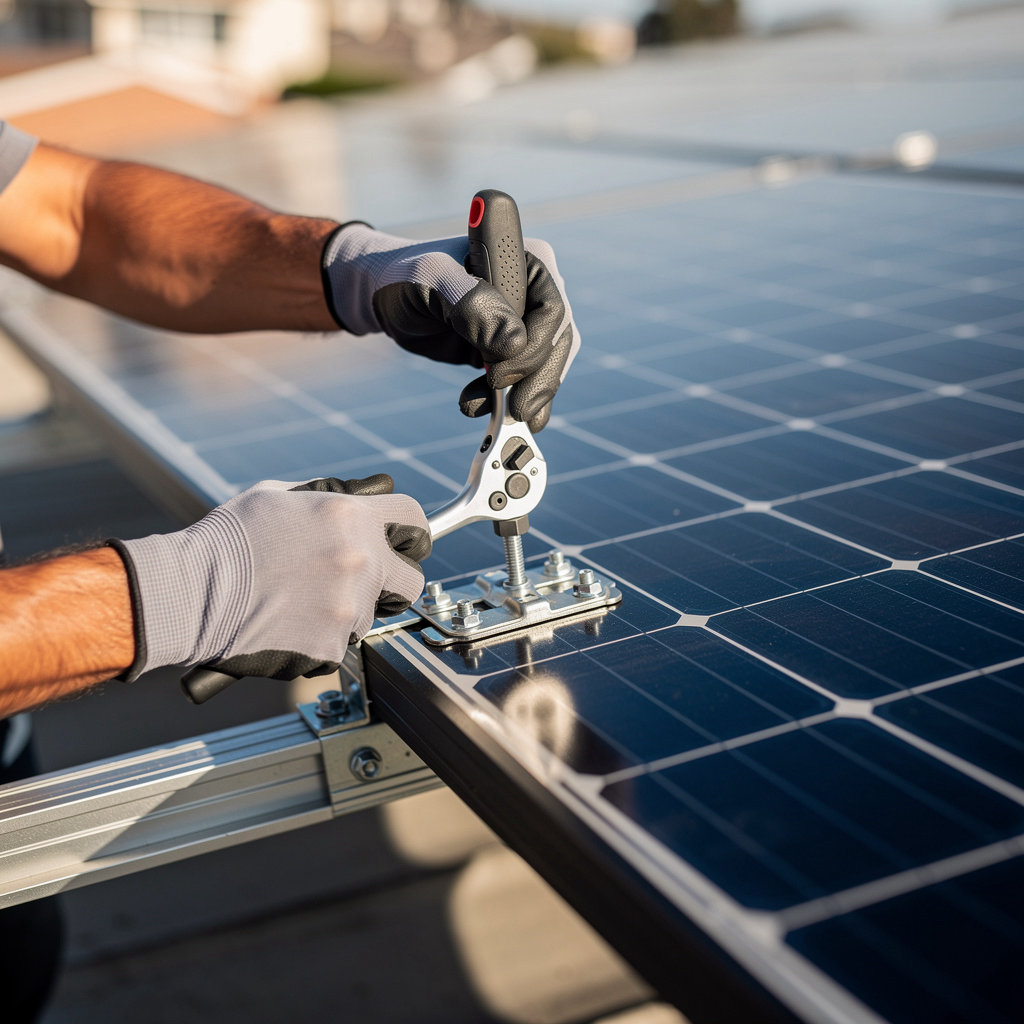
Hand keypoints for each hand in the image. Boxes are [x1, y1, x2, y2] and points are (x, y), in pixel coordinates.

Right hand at [110, 475, 429, 681]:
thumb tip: (362, 498)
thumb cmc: (228, 541)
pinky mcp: (331, 644)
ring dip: (346, 610)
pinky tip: (288, 623)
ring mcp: (349, 606)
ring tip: (299, 601)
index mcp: (350, 517)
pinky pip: (340, 643)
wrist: (192, 593)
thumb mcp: (281, 498)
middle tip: (365, 583)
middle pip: (411, 580)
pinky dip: (320, 638)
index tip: (407, 543)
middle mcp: (360, 560)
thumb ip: (331, 499)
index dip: (411, 533)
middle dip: (393, 582)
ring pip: (370, 615)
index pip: (415, 520)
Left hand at [321, 223, 579, 431]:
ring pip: (545, 367)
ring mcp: (523, 322)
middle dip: (537, 381)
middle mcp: (533, 290)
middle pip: (556, 343)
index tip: (500, 374)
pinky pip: (523, 380)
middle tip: (516, 413)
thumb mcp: (432, 279)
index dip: (535, 347)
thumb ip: (472, 304)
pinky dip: (510, 402)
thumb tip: (513, 343)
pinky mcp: (508, 350)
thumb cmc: (406, 275)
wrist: (385, 297)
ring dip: (524, 396)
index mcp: (526, 260)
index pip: (551, 310)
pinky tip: (488, 414)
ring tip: (497, 418)